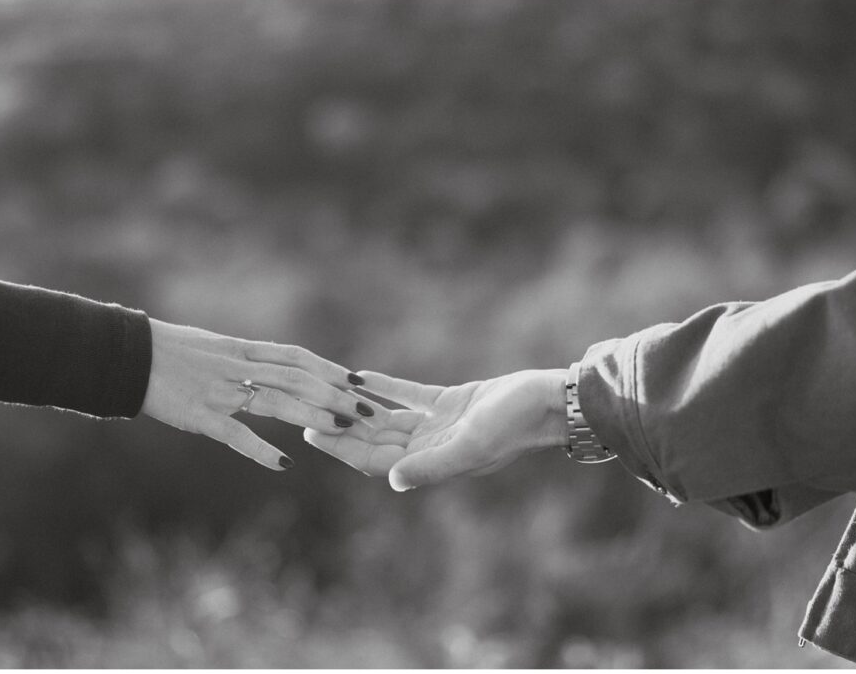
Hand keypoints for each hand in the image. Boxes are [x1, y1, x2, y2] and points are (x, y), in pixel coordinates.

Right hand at [141, 319, 403, 470]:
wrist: (127, 357)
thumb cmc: (168, 351)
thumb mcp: (213, 347)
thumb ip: (244, 358)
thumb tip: (271, 366)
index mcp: (242, 350)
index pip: (297, 357)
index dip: (331, 369)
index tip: (361, 381)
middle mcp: (238, 367)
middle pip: (297, 378)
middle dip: (335, 394)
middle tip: (366, 411)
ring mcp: (221, 391)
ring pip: (275, 400)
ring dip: (312, 415)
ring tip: (343, 429)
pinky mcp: (201, 415)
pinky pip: (235, 434)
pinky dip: (260, 449)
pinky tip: (283, 465)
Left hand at [305, 369, 568, 488]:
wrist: (549, 401)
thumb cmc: (514, 425)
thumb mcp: (472, 444)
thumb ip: (433, 465)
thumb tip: (393, 481)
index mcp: (433, 463)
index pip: (375, 460)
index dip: (342, 447)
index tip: (310, 430)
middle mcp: (431, 448)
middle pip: (375, 440)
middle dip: (341, 427)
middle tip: (306, 409)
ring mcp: (439, 425)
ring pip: (387, 419)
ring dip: (359, 408)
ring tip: (327, 392)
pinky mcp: (450, 402)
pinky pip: (408, 395)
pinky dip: (385, 387)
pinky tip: (360, 376)